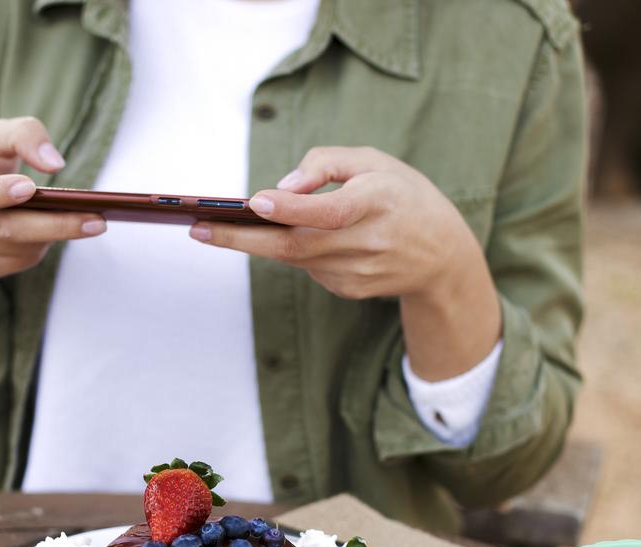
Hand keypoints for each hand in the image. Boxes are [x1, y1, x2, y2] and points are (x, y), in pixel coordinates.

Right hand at [0, 117, 104, 345]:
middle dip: (55, 226)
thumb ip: (26, 135)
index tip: (30, 188)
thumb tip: (54, 163)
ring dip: (51, 237)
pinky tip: (50, 235)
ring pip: (18, 249)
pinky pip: (18, 263)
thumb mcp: (1, 137)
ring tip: (80, 223)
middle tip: (97, 222)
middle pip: (5, 228)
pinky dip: (40, 249)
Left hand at [189, 146, 500, 379]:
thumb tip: (282, 186)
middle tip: (198, 228)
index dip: (291, 208)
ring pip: (294, 257)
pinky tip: (289, 237)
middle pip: (296, 245)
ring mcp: (357, 273)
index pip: (329, 210)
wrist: (442, 256)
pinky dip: (293, 250)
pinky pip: (307, 266)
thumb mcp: (375, 161)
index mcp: (379, 202)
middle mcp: (367, 242)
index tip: (254, 202)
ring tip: (216, 226)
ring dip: (256, 241)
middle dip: (242, 238)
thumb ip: (327, 163)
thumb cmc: (402, 196)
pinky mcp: (348, 290)